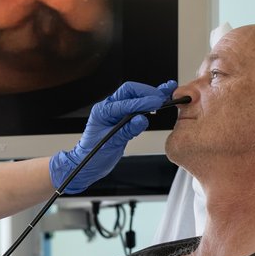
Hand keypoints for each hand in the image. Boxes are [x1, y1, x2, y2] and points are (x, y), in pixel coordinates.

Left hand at [49, 80, 175, 193]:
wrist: (88, 164)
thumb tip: (141, 119)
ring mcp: (116, 112)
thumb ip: (126, 131)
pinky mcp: (123, 118)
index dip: (142, 102)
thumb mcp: (110, 144)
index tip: (157, 103)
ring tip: (166, 94)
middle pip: (130, 91)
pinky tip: (162, 98)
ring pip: (134, 95)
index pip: (125, 102)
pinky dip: (149, 101)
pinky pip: (137, 106)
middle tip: (161, 99)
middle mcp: (108, 108)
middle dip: (146, 92)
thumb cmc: (92, 155)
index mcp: (102, 111)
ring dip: (150, 94)